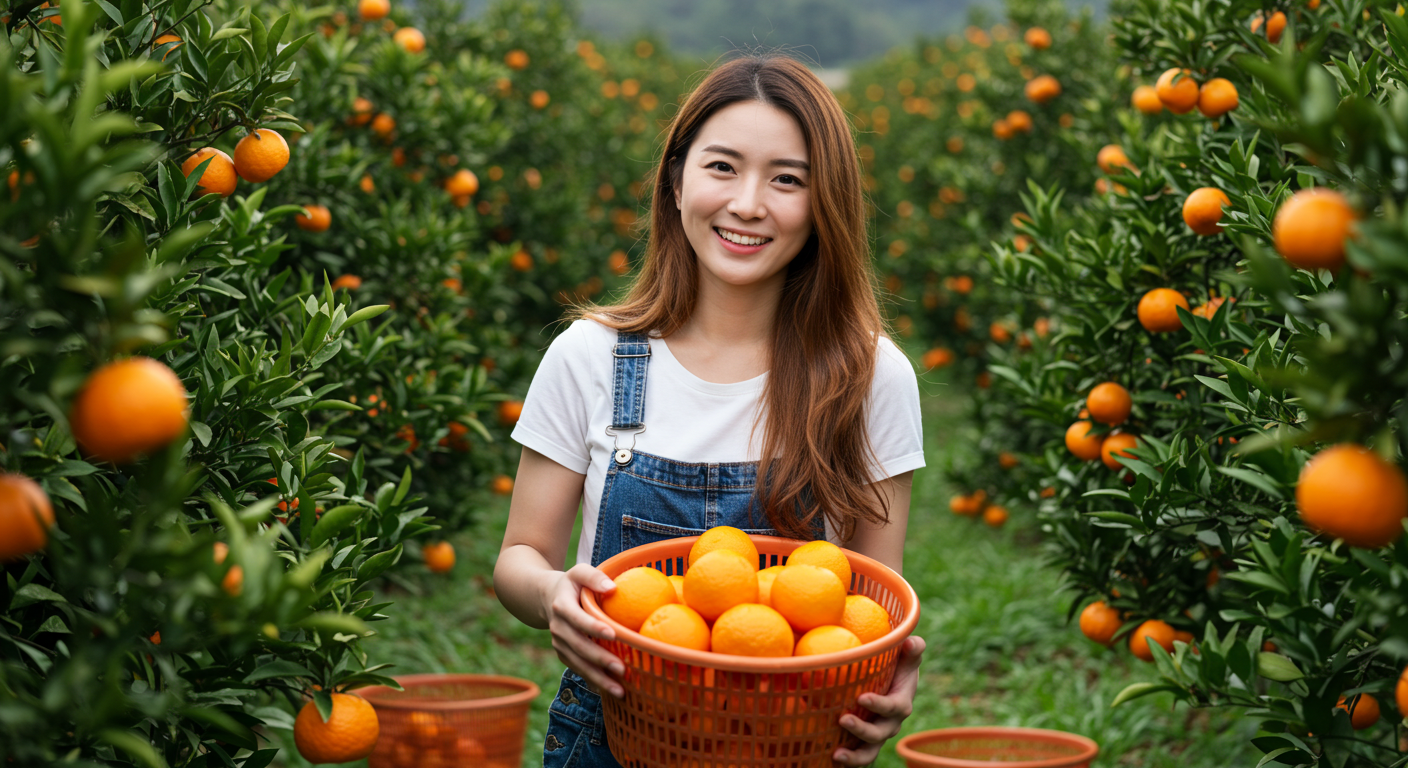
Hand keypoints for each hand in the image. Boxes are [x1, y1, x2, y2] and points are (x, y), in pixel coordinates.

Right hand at [545, 563, 624, 697]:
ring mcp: (559, 643)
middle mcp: (558, 628)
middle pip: (578, 646)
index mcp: (562, 606)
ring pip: (578, 663)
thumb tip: (613, 588)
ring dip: (598, 678)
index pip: (578, 618)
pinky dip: (593, 681)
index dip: (593, 627)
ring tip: (619, 691)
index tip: (613, 634)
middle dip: (599, 659)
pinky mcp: (563, 654)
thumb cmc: (572, 584)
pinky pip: (578, 669)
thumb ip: (594, 576)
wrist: (546, 597)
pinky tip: (609, 691)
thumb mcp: (579, 572)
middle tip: (621, 669)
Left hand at [833, 635, 925, 765]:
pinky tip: (831, 759)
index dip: (879, 705)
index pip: (893, 707)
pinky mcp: (865, 741)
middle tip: (843, 719)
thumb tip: (911, 642)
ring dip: (855, 756)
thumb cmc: (900, 666)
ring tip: (837, 755)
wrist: (894, 685)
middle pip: (879, 733)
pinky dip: (847, 762)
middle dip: (862, 730)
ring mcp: (878, 734)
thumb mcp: (909, 655)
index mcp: (901, 704)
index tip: (862, 697)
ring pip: (870, 751)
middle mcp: (890, 723)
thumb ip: (913, 648)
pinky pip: (859, 755)